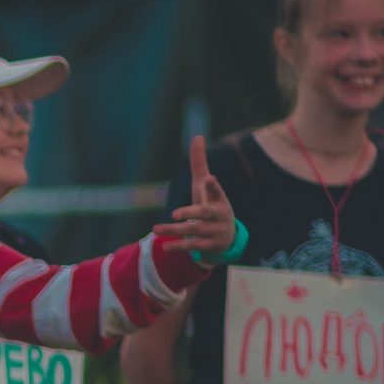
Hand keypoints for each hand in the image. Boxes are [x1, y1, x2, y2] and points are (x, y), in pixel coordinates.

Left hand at [155, 135, 237, 256]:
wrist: (227, 237)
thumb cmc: (212, 204)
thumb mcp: (205, 186)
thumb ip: (200, 163)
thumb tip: (198, 137)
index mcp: (218, 199)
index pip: (216, 191)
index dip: (212, 186)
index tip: (209, 179)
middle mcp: (218, 215)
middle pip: (204, 213)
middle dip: (190, 212)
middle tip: (175, 213)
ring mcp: (214, 231)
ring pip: (193, 230)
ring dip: (174, 230)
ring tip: (155, 228)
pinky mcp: (208, 245)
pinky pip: (192, 246)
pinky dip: (179, 246)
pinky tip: (165, 245)